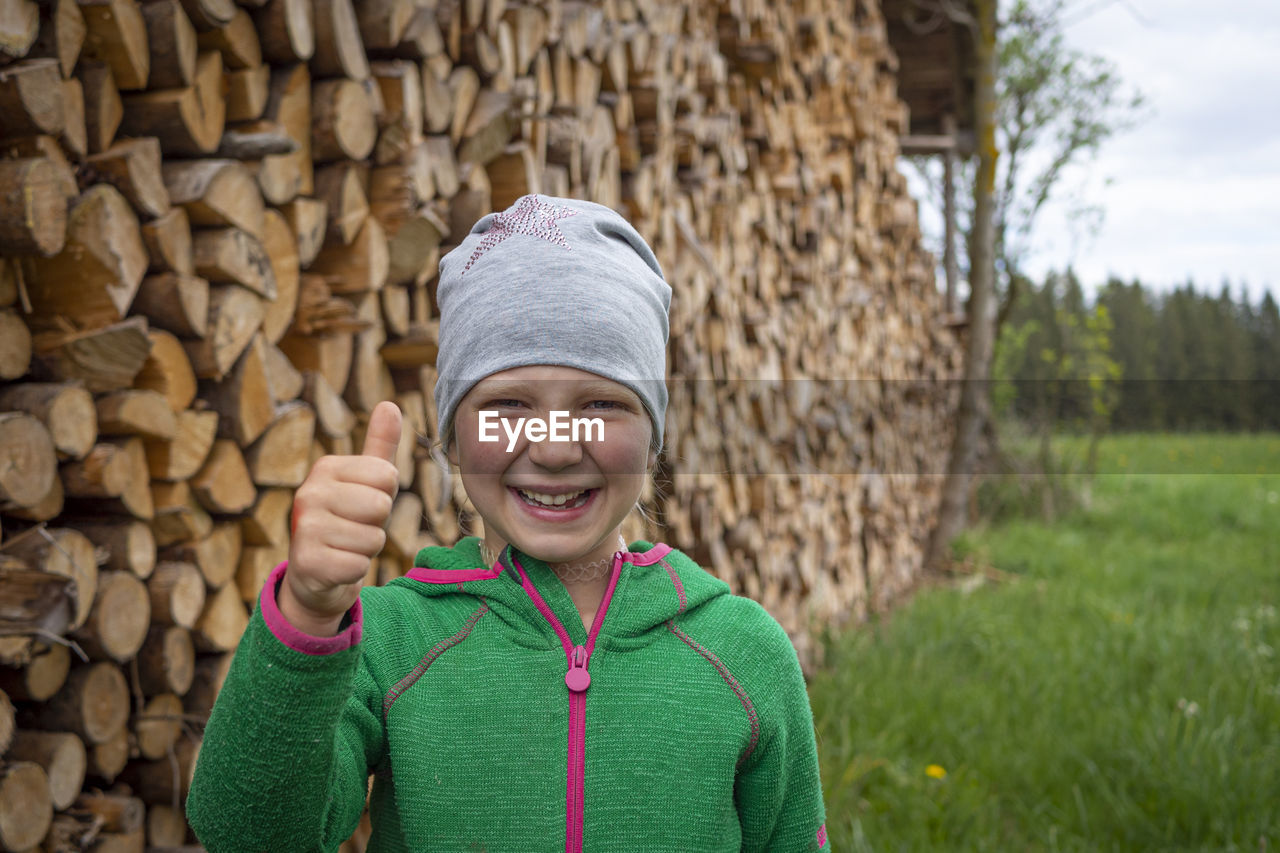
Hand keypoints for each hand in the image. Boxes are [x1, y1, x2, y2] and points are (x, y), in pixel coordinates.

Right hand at [281, 400, 401, 634]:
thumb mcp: (366, 481)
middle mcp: (308, 492)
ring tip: (345, 546)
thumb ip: (380, 445)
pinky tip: (337, 565)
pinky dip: (355, 570)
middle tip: (355, 528)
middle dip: (377, 524)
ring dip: (367, 548)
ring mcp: (304, 527)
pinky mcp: (306, 562)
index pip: (388, 474)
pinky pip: (358, 566)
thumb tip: (390, 404)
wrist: (314, 572)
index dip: (385, 495)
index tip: (363, 504)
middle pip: (381, 505)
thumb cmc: (348, 519)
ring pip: (373, 539)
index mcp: (326, 467)